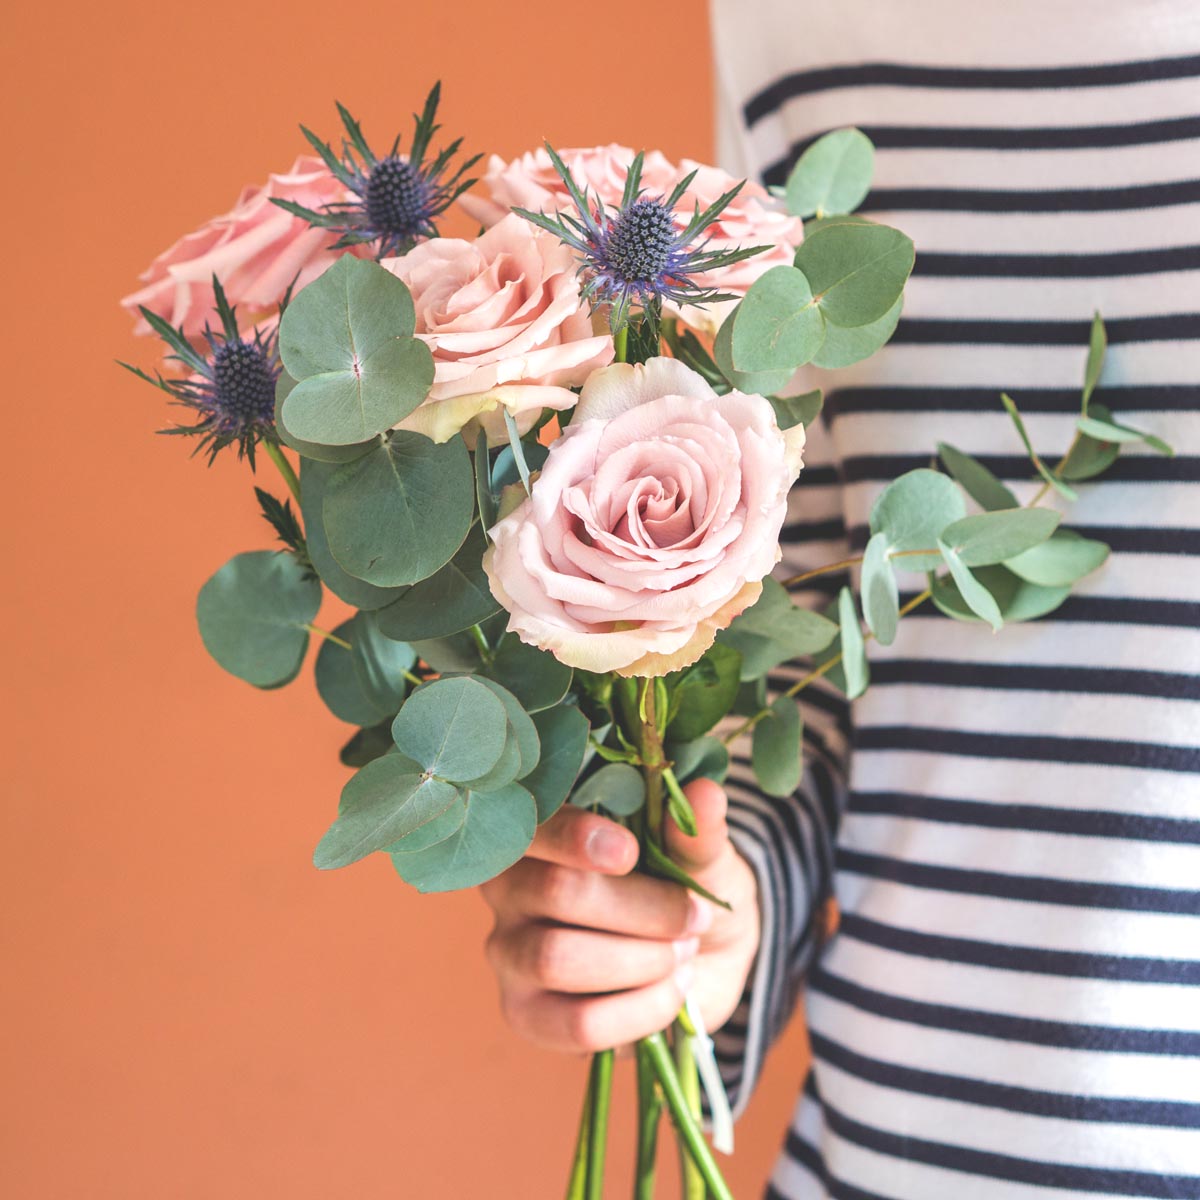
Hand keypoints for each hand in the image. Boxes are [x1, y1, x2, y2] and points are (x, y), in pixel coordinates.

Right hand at [480, 779, 759, 1053]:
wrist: (701, 959)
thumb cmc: (685, 888)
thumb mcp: (701, 856)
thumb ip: (696, 832)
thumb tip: (706, 794)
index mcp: (542, 832)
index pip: (534, 826)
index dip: (574, 837)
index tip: (630, 851)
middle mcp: (509, 888)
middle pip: (555, 891)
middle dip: (640, 908)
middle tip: (692, 918)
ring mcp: (510, 953)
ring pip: (556, 957)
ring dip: (641, 959)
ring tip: (683, 953)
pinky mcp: (527, 1015)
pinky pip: (576, 1023)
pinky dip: (640, 1010)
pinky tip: (672, 990)